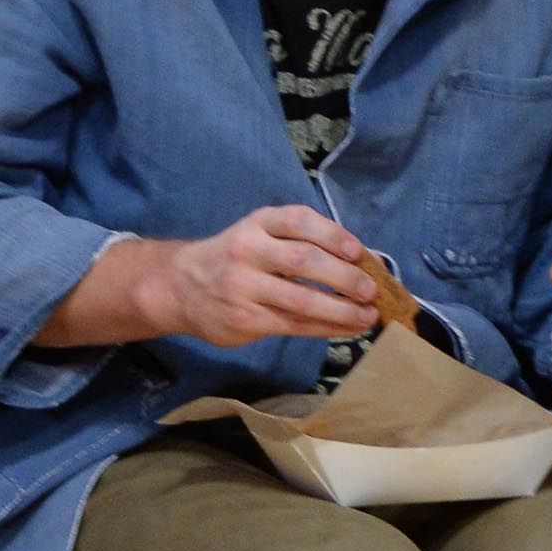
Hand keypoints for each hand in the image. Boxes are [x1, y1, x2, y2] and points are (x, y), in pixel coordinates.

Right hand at [142, 206, 378, 347]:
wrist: (179, 286)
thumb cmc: (235, 259)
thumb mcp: (260, 236)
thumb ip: (302, 242)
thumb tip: (364, 259)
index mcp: (258, 223)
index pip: (299, 222)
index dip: (333, 235)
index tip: (359, 252)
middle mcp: (249, 250)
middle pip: (304, 261)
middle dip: (344, 277)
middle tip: (371, 290)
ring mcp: (244, 286)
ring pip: (302, 300)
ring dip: (342, 310)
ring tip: (367, 316)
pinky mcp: (244, 318)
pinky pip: (294, 324)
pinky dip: (326, 327)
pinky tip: (347, 328)